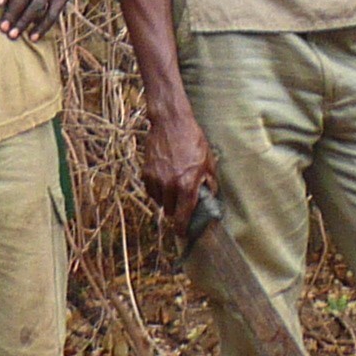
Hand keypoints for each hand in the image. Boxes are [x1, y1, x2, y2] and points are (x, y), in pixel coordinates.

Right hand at [142, 99, 217, 234]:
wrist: (170, 122)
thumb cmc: (193, 140)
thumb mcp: (208, 162)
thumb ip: (209, 183)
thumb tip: (209, 197)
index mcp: (187, 186)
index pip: (183, 217)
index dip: (183, 229)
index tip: (183, 233)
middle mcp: (170, 186)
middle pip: (170, 211)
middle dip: (176, 210)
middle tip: (181, 202)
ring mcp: (156, 179)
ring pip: (159, 201)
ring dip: (165, 199)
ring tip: (173, 187)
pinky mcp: (146, 172)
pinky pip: (150, 190)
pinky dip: (156, 189)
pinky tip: (163, 179)